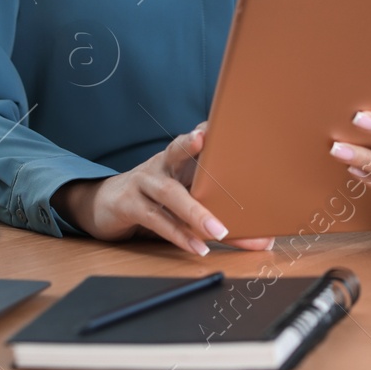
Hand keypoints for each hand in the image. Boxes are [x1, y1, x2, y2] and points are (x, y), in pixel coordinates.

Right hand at [51, 123, 274, 255]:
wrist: (107, 204)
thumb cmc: (158, 198)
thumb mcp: (186, 196)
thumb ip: (220, 211)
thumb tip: (264, 238)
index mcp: (179, 157)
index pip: (196, 137)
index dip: (207, 128)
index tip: (221, 122)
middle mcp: (161, 164)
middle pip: (177, 150)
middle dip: (192, 145)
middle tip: (207, 140)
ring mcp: (143, 183)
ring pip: (170, 193)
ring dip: (196, 213)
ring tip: (220, 231)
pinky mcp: (129, 205)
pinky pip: (156, 220)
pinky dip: (179, 235)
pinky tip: (198, 247)